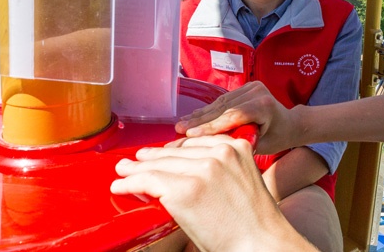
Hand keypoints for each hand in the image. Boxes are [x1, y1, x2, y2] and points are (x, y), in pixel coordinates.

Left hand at [110, 135, 310, 251]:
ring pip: (158, 165)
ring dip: (136, 169)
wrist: (262, 243)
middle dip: (152, 157)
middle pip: (175, 152)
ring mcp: (201, 169)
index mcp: (235, 147)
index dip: (173, 149)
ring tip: (123, 171)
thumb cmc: (253, 223)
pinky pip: (149, 181)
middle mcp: (219, 153)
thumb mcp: (242, 182)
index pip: (195, 142)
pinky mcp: (184, 189)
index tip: (160, 154)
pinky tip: (121, 186)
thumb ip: (221, 169)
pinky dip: (130, 183)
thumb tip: (188, 171)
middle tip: (135, 160)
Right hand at [175, 81, 297, 154]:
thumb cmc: (278, 137)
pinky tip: (193, 117)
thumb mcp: (262, 145)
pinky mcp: (245, 87)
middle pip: (223, 107)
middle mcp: (257, 91)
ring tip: (181, 124)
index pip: (232, 116)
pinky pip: (223, 100)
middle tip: (179, 129)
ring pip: (220, 103)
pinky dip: (208, 110)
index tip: (190, 135)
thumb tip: (212, 146)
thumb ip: (240, 142)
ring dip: (200, 114)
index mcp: (264, 105)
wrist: (291, 123)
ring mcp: (251, 86)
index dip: (210, 125)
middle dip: (200, 120)